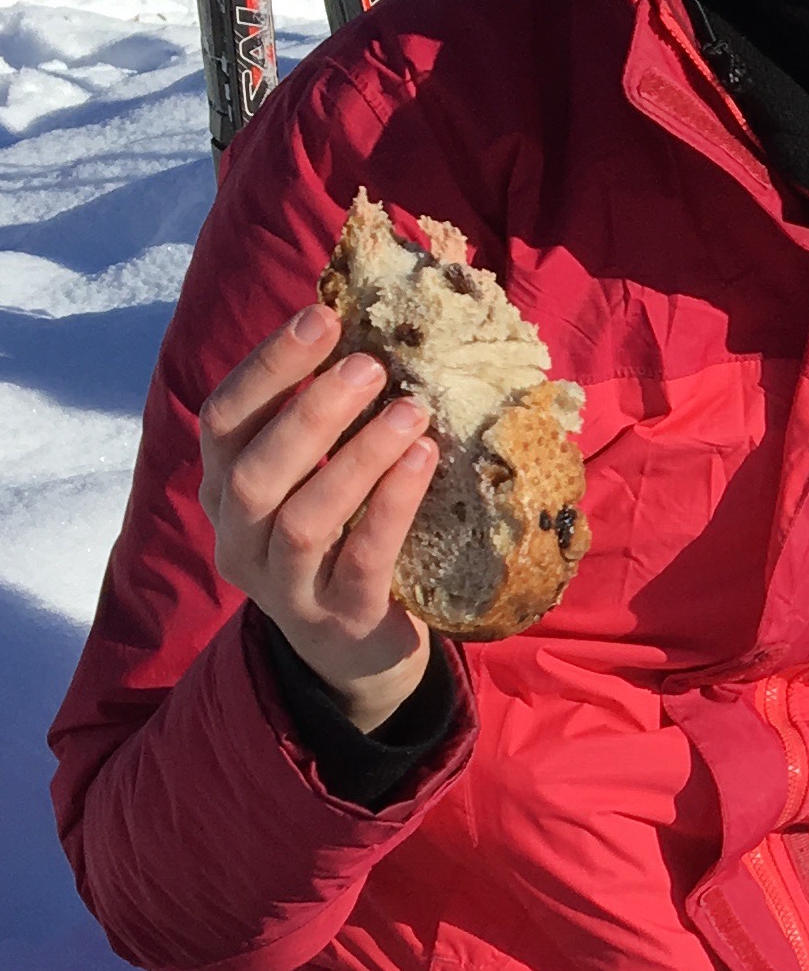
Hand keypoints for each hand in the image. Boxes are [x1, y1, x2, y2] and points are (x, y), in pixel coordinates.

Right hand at [197, 302, 436, 731]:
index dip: (268, 367)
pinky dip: (391, 507)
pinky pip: (361, 560)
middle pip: (254, 468)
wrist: (359, 653)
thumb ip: (321, 424)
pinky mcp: (338, 619)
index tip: (322, 316)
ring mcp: (284, 586)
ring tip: (411, 412)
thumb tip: (368, 331)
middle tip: (370, 365)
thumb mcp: (314, 483)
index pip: (223, 420)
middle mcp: (238, 539)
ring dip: (357, 457)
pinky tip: (423, 462)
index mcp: (223, 493)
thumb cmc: (341, 543)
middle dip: (310, 410)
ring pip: (304, 518)